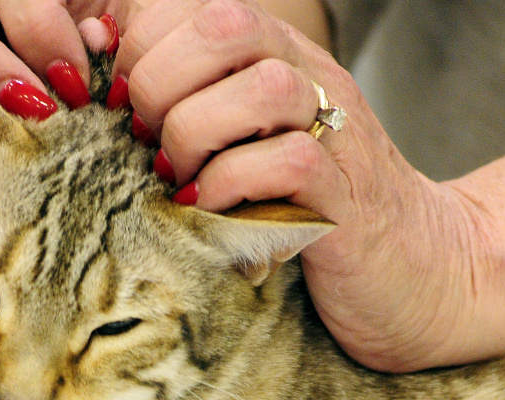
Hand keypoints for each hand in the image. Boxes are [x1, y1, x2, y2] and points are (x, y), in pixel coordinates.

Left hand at [114, 0, 487, 371]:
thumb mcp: (238, 145)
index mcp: (275, 57)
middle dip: (159, 84)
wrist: (410, 269)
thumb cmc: (300, 209)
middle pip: (225, 26)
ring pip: (264, 88)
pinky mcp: (347, 197)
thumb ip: (181, 103)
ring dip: (196, 135)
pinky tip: (214, 213)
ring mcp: (336, 134)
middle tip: (148, 143)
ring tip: (183, 180)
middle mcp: (310, 80)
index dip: (140, 42)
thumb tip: (94, 56)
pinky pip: (289, 162)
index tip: (120, 102)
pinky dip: (233, 187)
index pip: (198, 3)